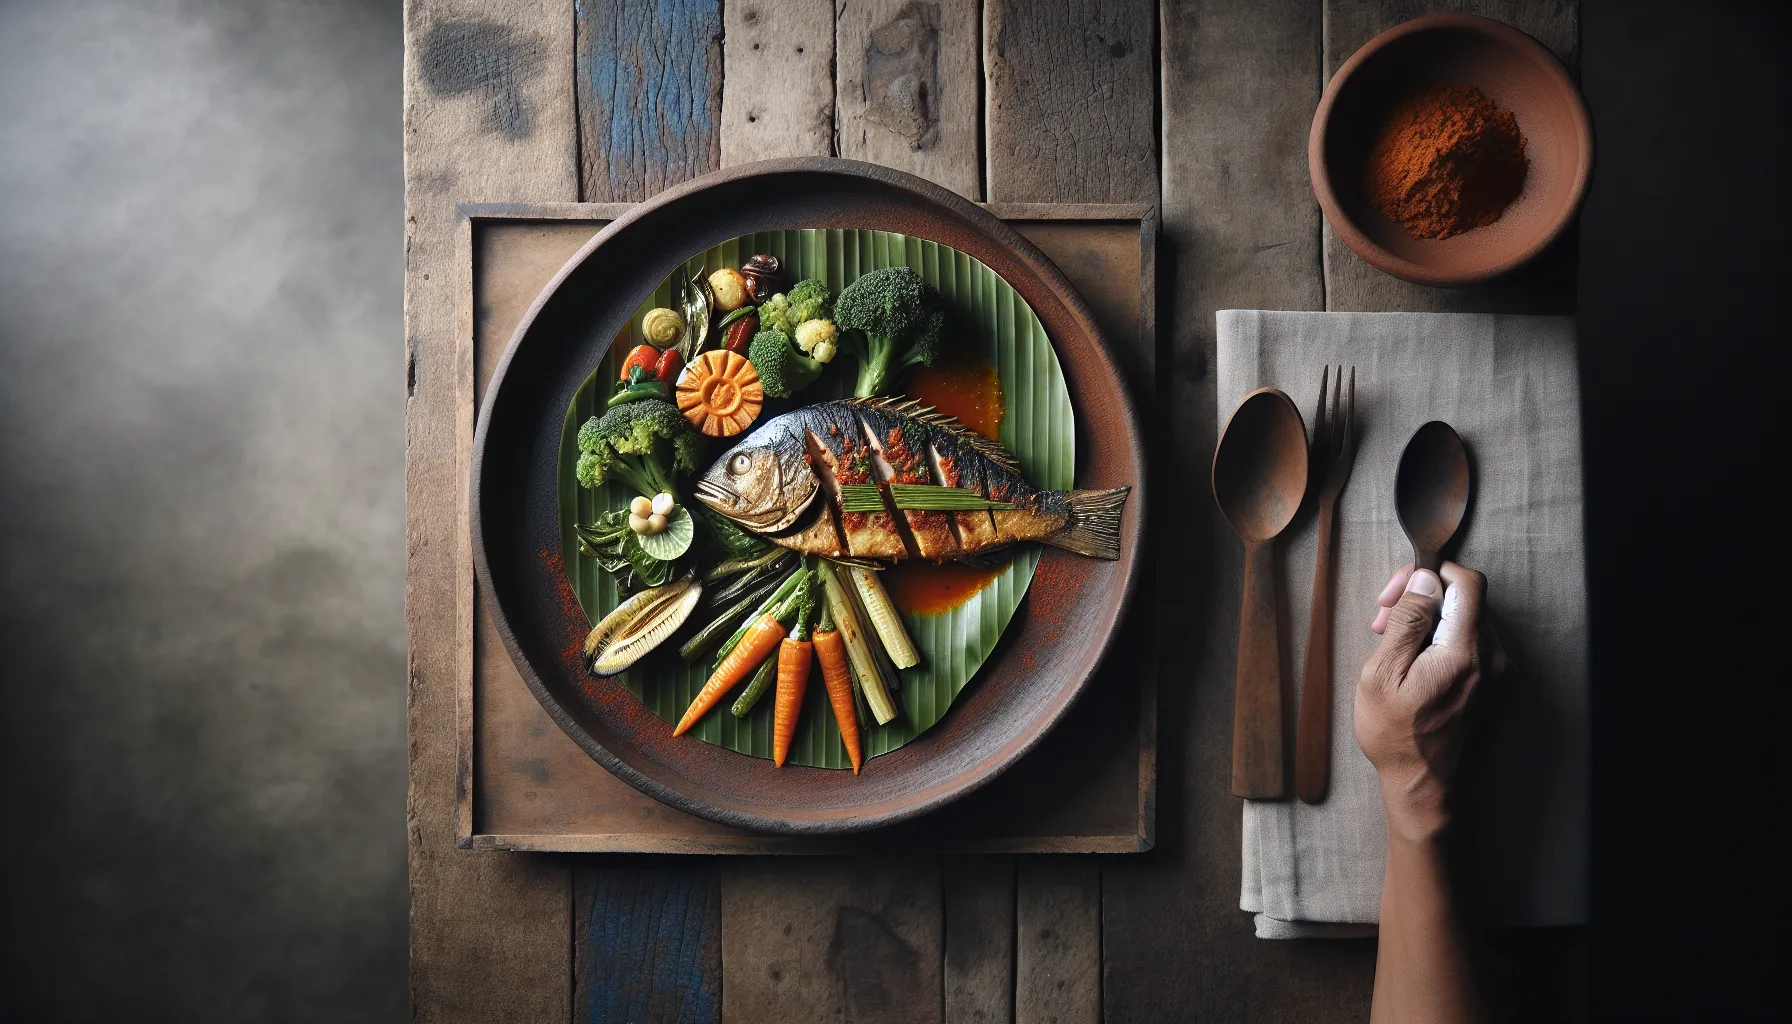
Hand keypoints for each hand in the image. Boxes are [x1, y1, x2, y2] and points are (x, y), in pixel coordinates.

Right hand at [1356, 562, 1507, 840]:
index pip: (1467, 582)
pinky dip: (1444, 642)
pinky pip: (1473, 646)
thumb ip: (1407, 621)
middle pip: (1466, 600)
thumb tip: (1423, 580)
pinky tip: (1416, 665)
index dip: (1430, 574)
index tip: (1399, 591)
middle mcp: (1494, 659)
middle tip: (1383, 621)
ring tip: (1394, 647)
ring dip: (1431, 621)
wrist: (1428, 789)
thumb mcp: (1383, 675)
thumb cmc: (1398, 738)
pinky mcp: (1497, 688)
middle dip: (1423, 599)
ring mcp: (1500, 675)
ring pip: (1468, 622)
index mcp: (1467, 651)